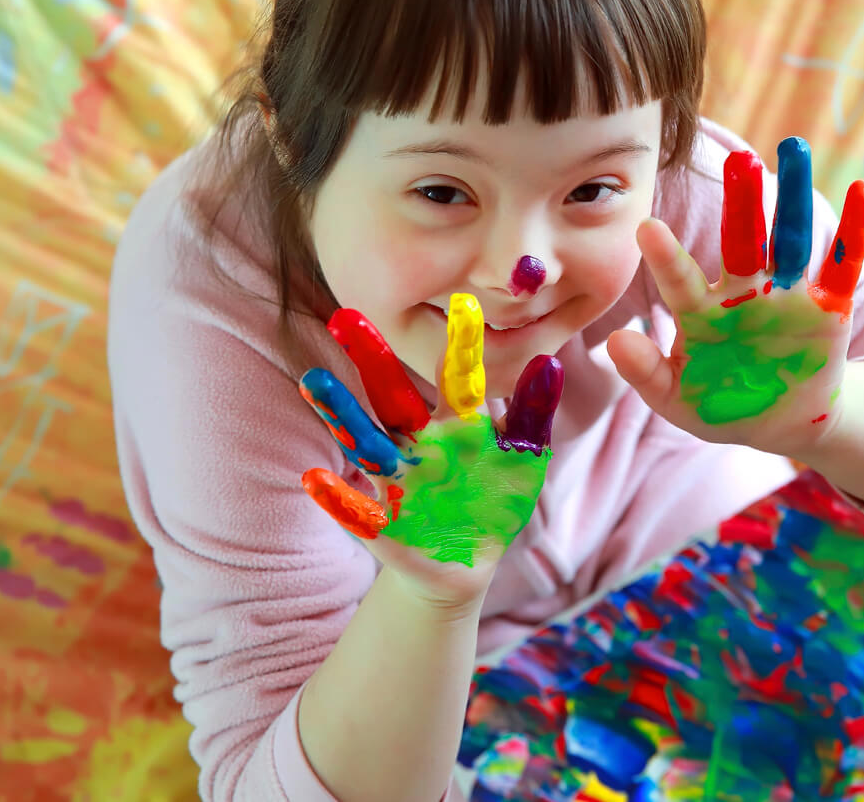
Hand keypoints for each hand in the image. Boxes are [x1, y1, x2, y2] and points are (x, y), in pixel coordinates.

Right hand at [298, 296, 563, 607]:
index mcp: (455, 424)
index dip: (460, 344)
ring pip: (366, 442)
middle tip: (346, 315)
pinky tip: (314, 479)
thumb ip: (532, 415)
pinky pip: (356, 510)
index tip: (462, 301)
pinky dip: (336, 498)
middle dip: (372, 360)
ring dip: (341, 413)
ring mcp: (397, 481)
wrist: (467, 563)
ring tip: (315, 380)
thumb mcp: (522, 459)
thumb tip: (549, 362)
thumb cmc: (495, 501)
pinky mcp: (383, 526)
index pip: (456, 377)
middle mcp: (418, 443)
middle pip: (393, 396)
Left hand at [607, 137, 863, 458]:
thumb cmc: (719, 406)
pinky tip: (862, 191)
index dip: (666, 258)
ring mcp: (787, 296)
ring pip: (790, 239)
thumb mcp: (677, 400)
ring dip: (793, 197)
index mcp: (702, 312)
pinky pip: (842, 264)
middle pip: (741, 241)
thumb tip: (614, 341)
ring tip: (793, 149)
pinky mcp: (828, 307)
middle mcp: (743, 292)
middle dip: (741, 202)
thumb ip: (646, 373)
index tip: (646, 227)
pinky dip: (854, 230)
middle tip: (738, 160)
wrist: (780, 424)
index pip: (681, 281)